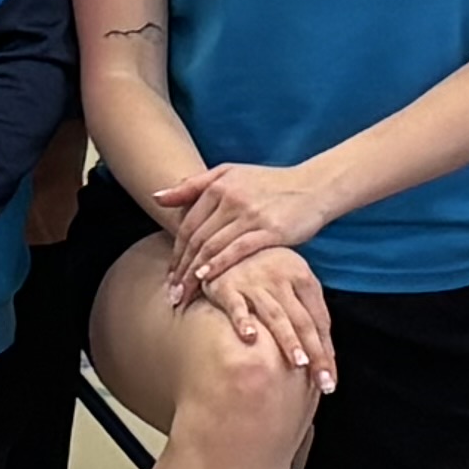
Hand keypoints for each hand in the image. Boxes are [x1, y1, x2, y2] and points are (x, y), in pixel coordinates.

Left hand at [159, 157, 333, 292]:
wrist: (312, 187)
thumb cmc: (269, 184)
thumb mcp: (229, 173)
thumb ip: (193, 185)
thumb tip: (156, 196)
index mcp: (218, 184)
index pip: (188, 224)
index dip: (175, 252)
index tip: (169, 276)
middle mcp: (231, 198)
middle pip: (196, 239)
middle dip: (181, 269)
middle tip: (172, 293)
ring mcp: (250, 214)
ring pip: (212, 247)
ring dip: (195, 273)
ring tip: (185, 294)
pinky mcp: (270, 229)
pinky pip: (238, 249)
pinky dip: (219, 264)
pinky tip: (207, 279)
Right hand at [195, 239, 334, 392]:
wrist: (228, 239)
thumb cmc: (265, 268)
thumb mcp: (291, 280)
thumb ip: (307, 311)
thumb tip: (326, 355)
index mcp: (302, 276)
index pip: (319, 319)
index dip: (326, 350)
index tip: (330, 380)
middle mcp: (281, 278)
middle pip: (302, 321)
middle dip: (315, 353)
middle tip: (324, 383)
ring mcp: (253, 280)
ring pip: (275, 314)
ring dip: (288, 339)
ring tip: (300, 363)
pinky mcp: (226, 285)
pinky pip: (235, 305)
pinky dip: (243, 320)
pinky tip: (250, 337)